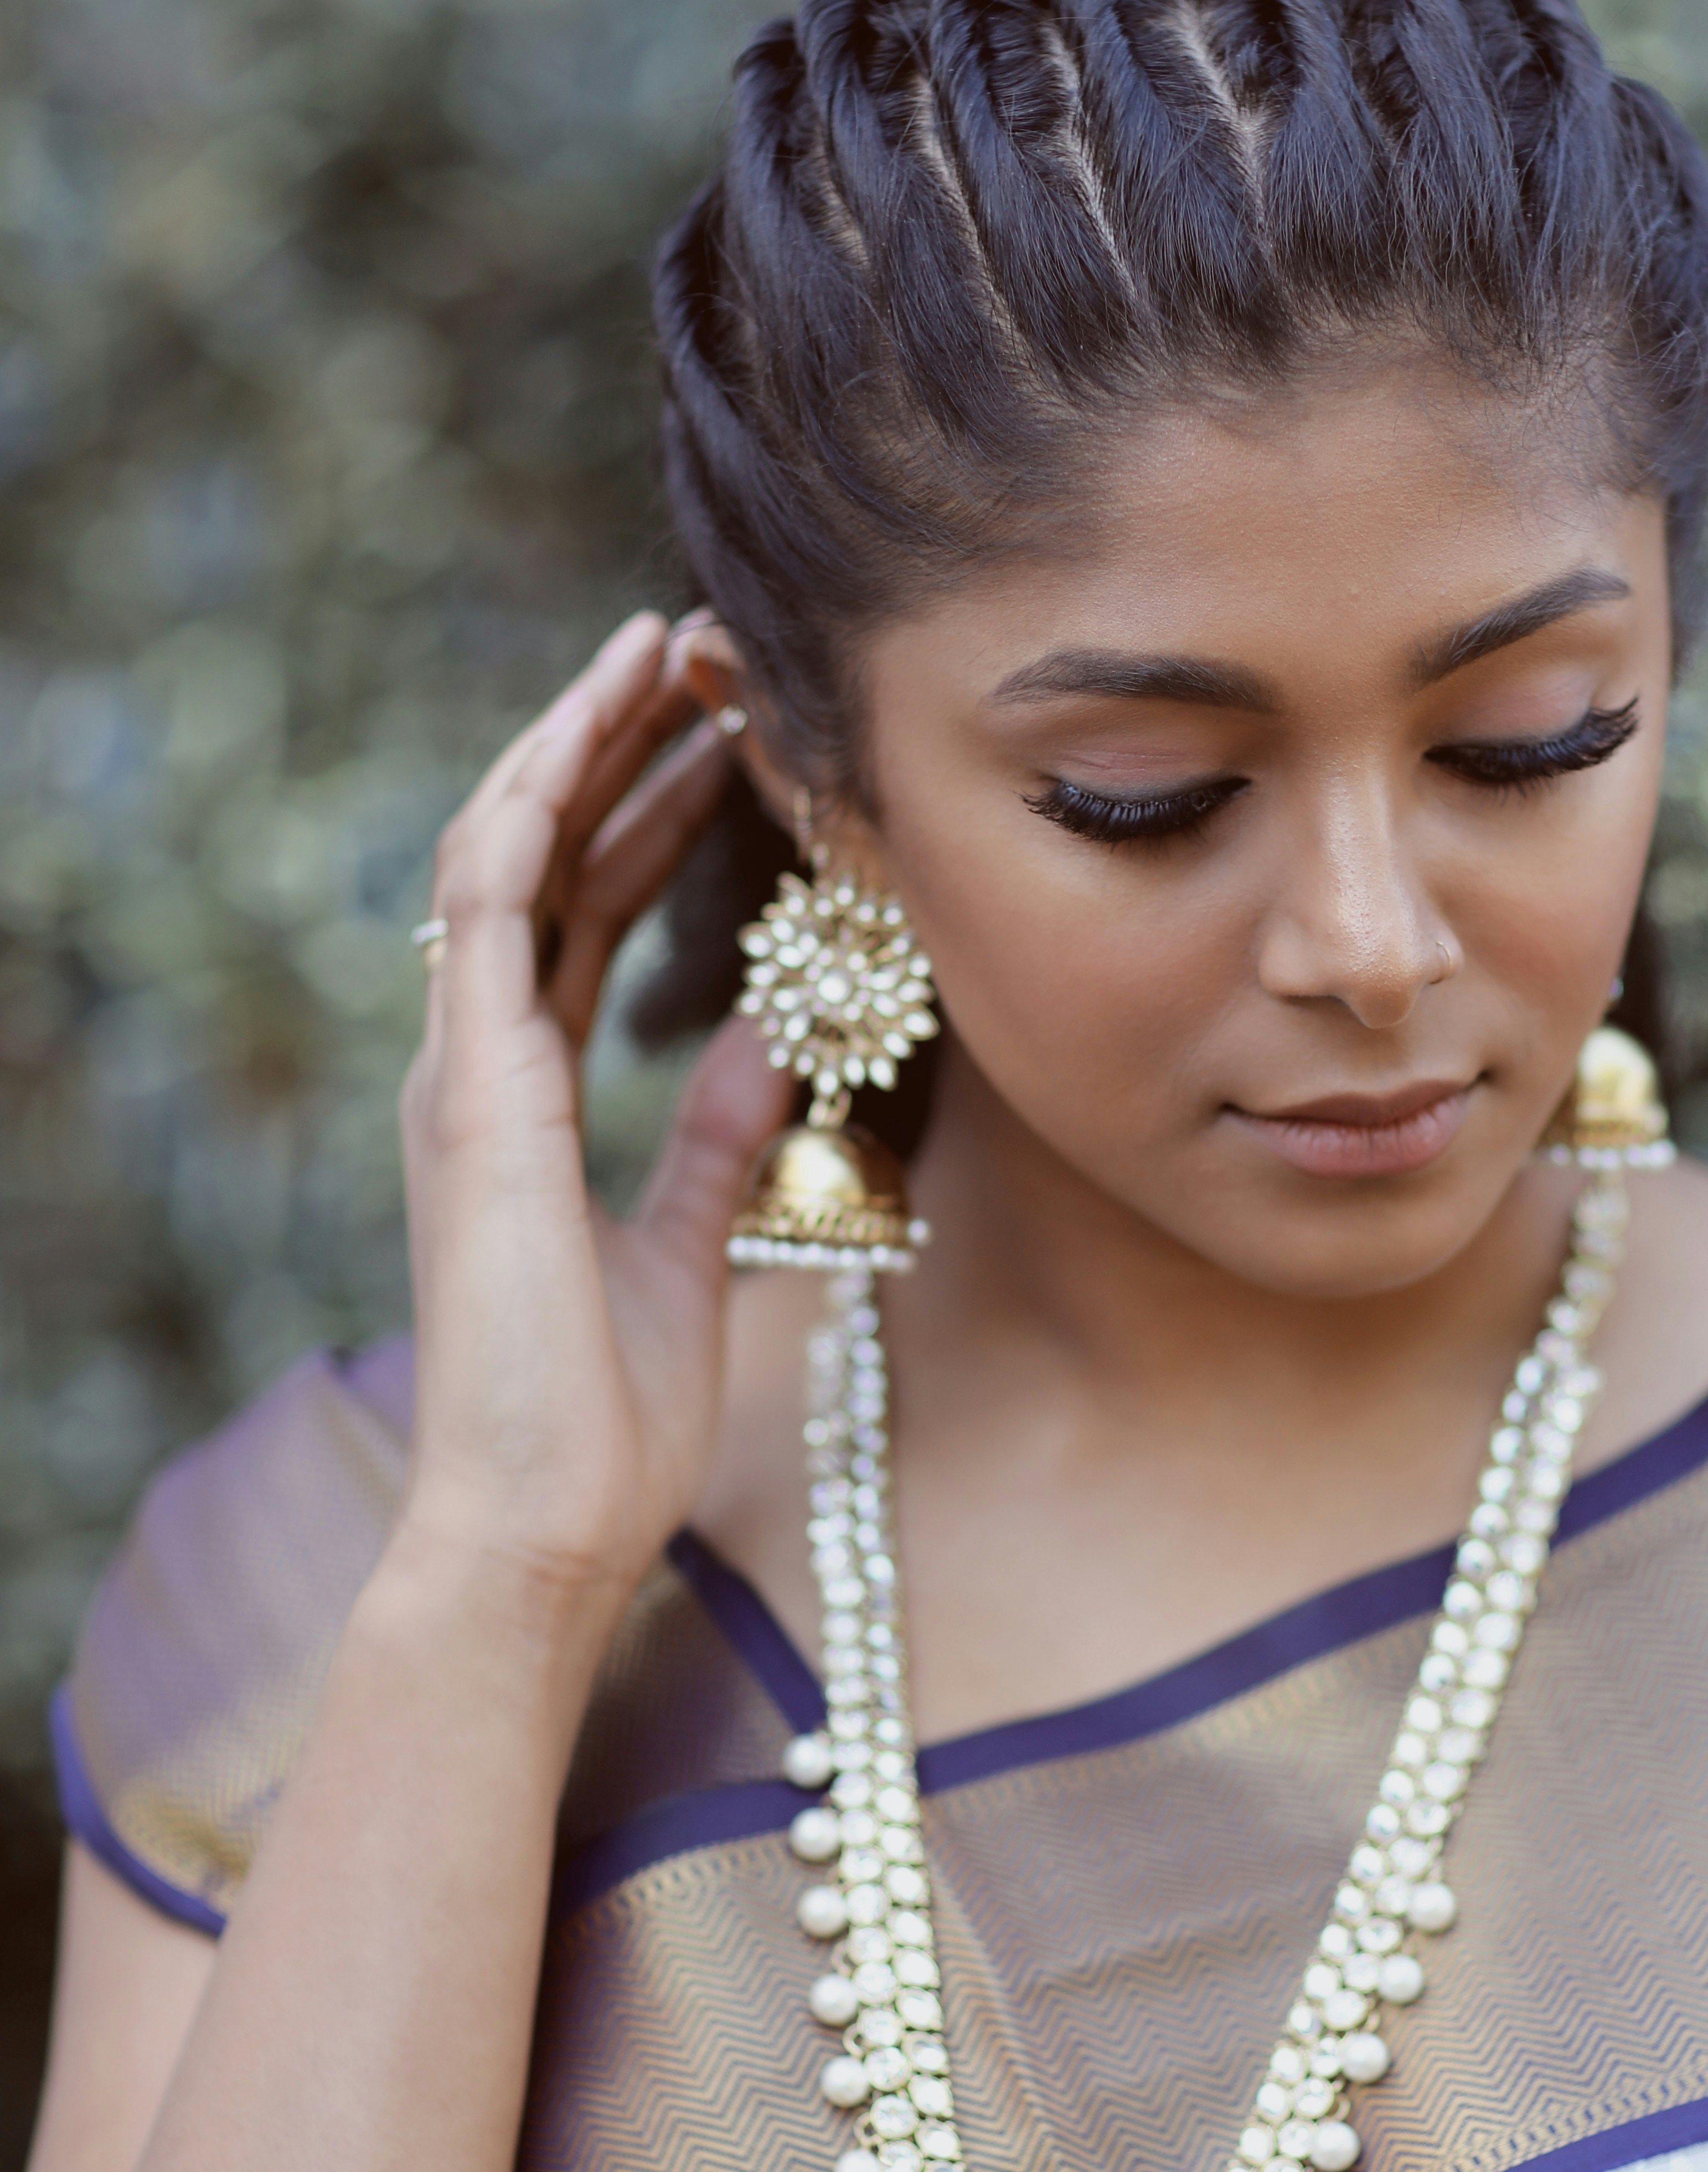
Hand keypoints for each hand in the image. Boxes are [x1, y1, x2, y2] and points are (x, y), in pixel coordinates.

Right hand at [394, 612, 787, 1606]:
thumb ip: (720, 1136)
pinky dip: (539, 804)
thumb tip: (781, 1037)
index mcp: (521, 1103)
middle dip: (613, 748)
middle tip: (693, 652)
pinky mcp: (471, 1091)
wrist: (544, 1524)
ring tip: (651, 647)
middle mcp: (478, 1069)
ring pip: (507, 850)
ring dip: (576, 743)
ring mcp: (463, 1073)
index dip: (640, 818)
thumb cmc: (608, 1423)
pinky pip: (491, 904)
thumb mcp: (695, 1247)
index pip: (577, 919)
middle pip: (541, 862)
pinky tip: (596, 730)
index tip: (716, 739)